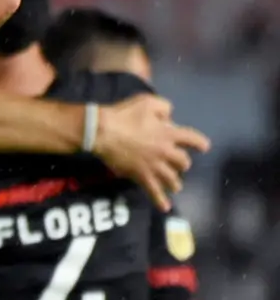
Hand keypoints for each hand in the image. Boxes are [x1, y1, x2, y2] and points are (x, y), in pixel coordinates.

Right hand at [92, 93, 211, 210]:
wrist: (103, 131)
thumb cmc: (124, 115)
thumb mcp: (146, 101)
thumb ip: (163, 107)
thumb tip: (170, 117)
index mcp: (169, 134)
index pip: (192, 139)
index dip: (199, 143)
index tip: (204, 147)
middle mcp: (166, 152)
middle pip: (183, 162)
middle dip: (183, 163)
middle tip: (178, 164)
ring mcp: (155, 166)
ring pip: (173, 179)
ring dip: (175, 182)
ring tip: (175, 185)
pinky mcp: (142, 175)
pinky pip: (154, 191)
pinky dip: (160, 200)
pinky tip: (164, 207)